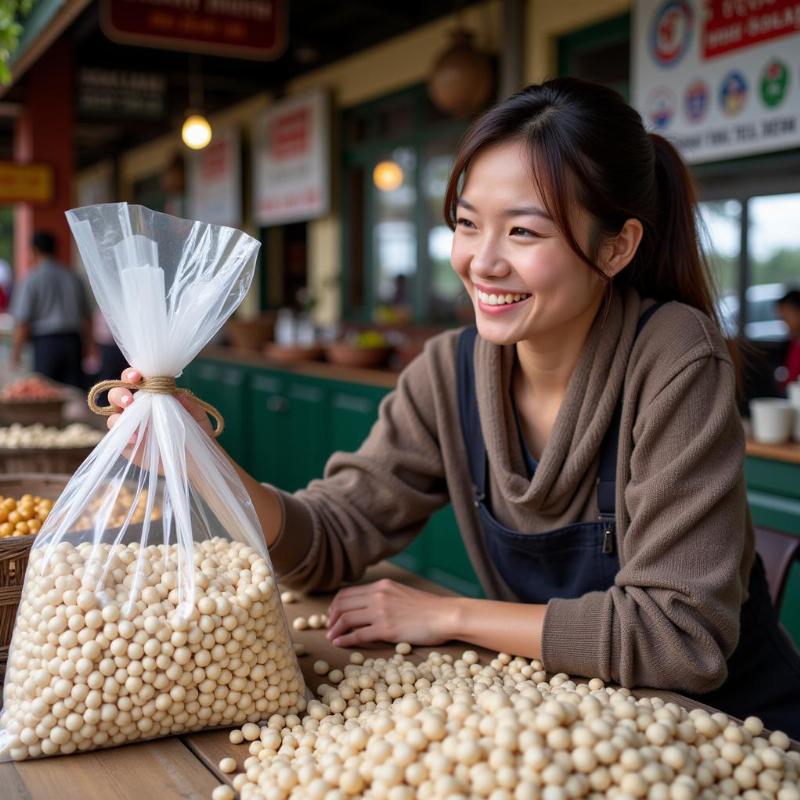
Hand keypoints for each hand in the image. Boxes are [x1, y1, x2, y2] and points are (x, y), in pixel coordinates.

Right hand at [107, 367, 212, 436]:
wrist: (196, 459)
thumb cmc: (196, 432)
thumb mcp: (197, 416)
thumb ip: (188, 403)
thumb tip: (177, 392)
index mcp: (151, 395)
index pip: (135, 380)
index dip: (131, 375)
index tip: (137, 376)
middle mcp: (137, 409)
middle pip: (116, 395)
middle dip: (119, 394)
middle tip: (129, 400)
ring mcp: (130, 427)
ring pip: (113, 416)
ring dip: (118, 416)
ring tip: (132, 422)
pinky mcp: (127, 445)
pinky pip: (118, 439)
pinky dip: (124, 437)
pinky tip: (136, 439)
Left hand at [325, 578, 456, 647]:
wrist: (444, 615)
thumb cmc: (427, 608)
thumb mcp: (402, 593)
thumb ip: (384, 597)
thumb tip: (369, 606)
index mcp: (381, 586)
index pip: (348, 593)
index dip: (336, 604)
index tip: (333, 615)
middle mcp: (378, 595)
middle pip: (343, 604)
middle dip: (332, 617)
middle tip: (329, 627)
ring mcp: (381, 612)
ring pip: (347, 618)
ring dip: (335, 629)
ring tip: (331, 637)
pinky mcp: (386, 629)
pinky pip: (358, 634)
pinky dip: (345, 639)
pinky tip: (340, 643)